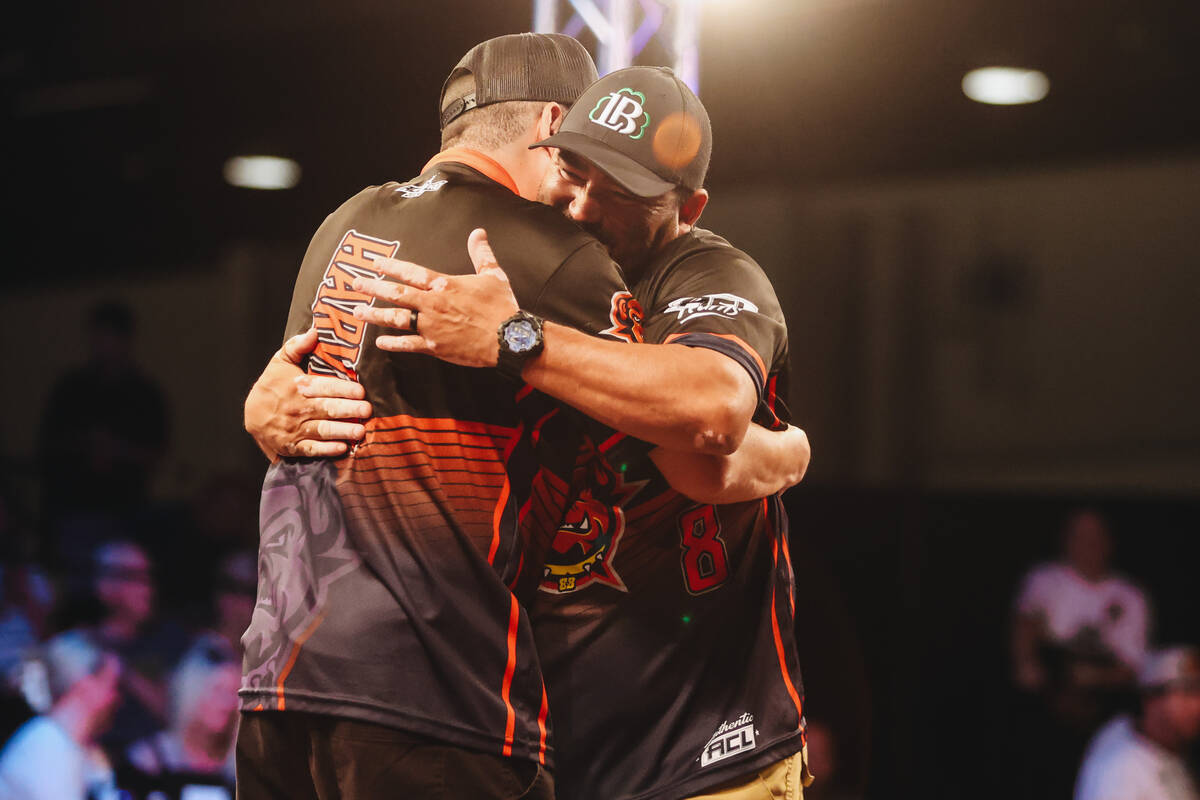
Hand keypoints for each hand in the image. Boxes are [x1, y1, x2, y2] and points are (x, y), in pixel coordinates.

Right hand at [244, 328, 371, 459]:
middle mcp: (297, 408)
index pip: (324, 386)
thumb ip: (298, 346)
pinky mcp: (293, 446)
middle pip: (326, 408)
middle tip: (366, 409)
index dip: (343, 389)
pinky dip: (327, 450)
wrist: (251, 414)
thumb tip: (315, 330)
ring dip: (342, 430)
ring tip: (360, 430)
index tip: (361, 391)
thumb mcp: (281, 361)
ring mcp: (295, 428)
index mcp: (297, 385)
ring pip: (322, 430)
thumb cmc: (271, 385)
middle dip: (348, 409)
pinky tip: (343, 448)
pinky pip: (311, 449)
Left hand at [352, 228, 518, 366]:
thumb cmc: (502, 306)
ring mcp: (431, 326)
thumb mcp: (493, 275)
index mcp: (444, 285)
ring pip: (396, 318)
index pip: (411, 272)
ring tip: (358, 311)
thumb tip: (478, 233)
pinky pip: (408, 344)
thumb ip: (481, 253)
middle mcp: (432, 304)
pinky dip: (393, 344)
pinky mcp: (435, 347)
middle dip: (372, 287)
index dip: (391, 266)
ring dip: (374, 314)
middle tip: (354, 283)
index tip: (375, 263)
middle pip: (395, 293)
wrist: (509, 338)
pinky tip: (379, 342)